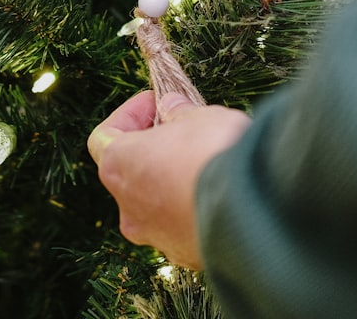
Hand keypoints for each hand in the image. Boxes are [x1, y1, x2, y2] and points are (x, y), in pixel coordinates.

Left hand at [87, 91, 251, 268]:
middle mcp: (128, 206)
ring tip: (204, 161)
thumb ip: (179, 111)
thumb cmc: (215, 154)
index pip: (103, 137)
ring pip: (155, 203)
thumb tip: (172, 107)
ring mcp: (154, 235)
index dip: (128, 115)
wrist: (253, 211)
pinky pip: (181, 225)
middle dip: (152, 149)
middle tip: (181, 130)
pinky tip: (218, 192)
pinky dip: (192, 208)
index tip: (155, 102)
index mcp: (119, 166)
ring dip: (172, 181)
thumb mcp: (199, 116)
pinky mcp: (184, 253)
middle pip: (129, 172)